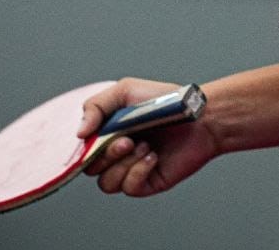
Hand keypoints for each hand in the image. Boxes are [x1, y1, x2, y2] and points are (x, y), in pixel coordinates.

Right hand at [78, 77, 219, 197]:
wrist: (199, 116)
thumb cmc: (165, 100)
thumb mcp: (125, 91)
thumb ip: (95, 106)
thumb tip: (79, 133)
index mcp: (108, 133)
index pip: (83, 150)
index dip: (87, 148)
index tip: (101, 135)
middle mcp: (117, 153)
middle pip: (91, 169)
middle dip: (107, 155)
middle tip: (129, 140)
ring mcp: (132, 168)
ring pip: (106, 183)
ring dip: (124, 165)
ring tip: (145, 146)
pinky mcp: (148, 181)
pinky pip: (129, 188)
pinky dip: (138, 172)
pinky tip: (153, 157)